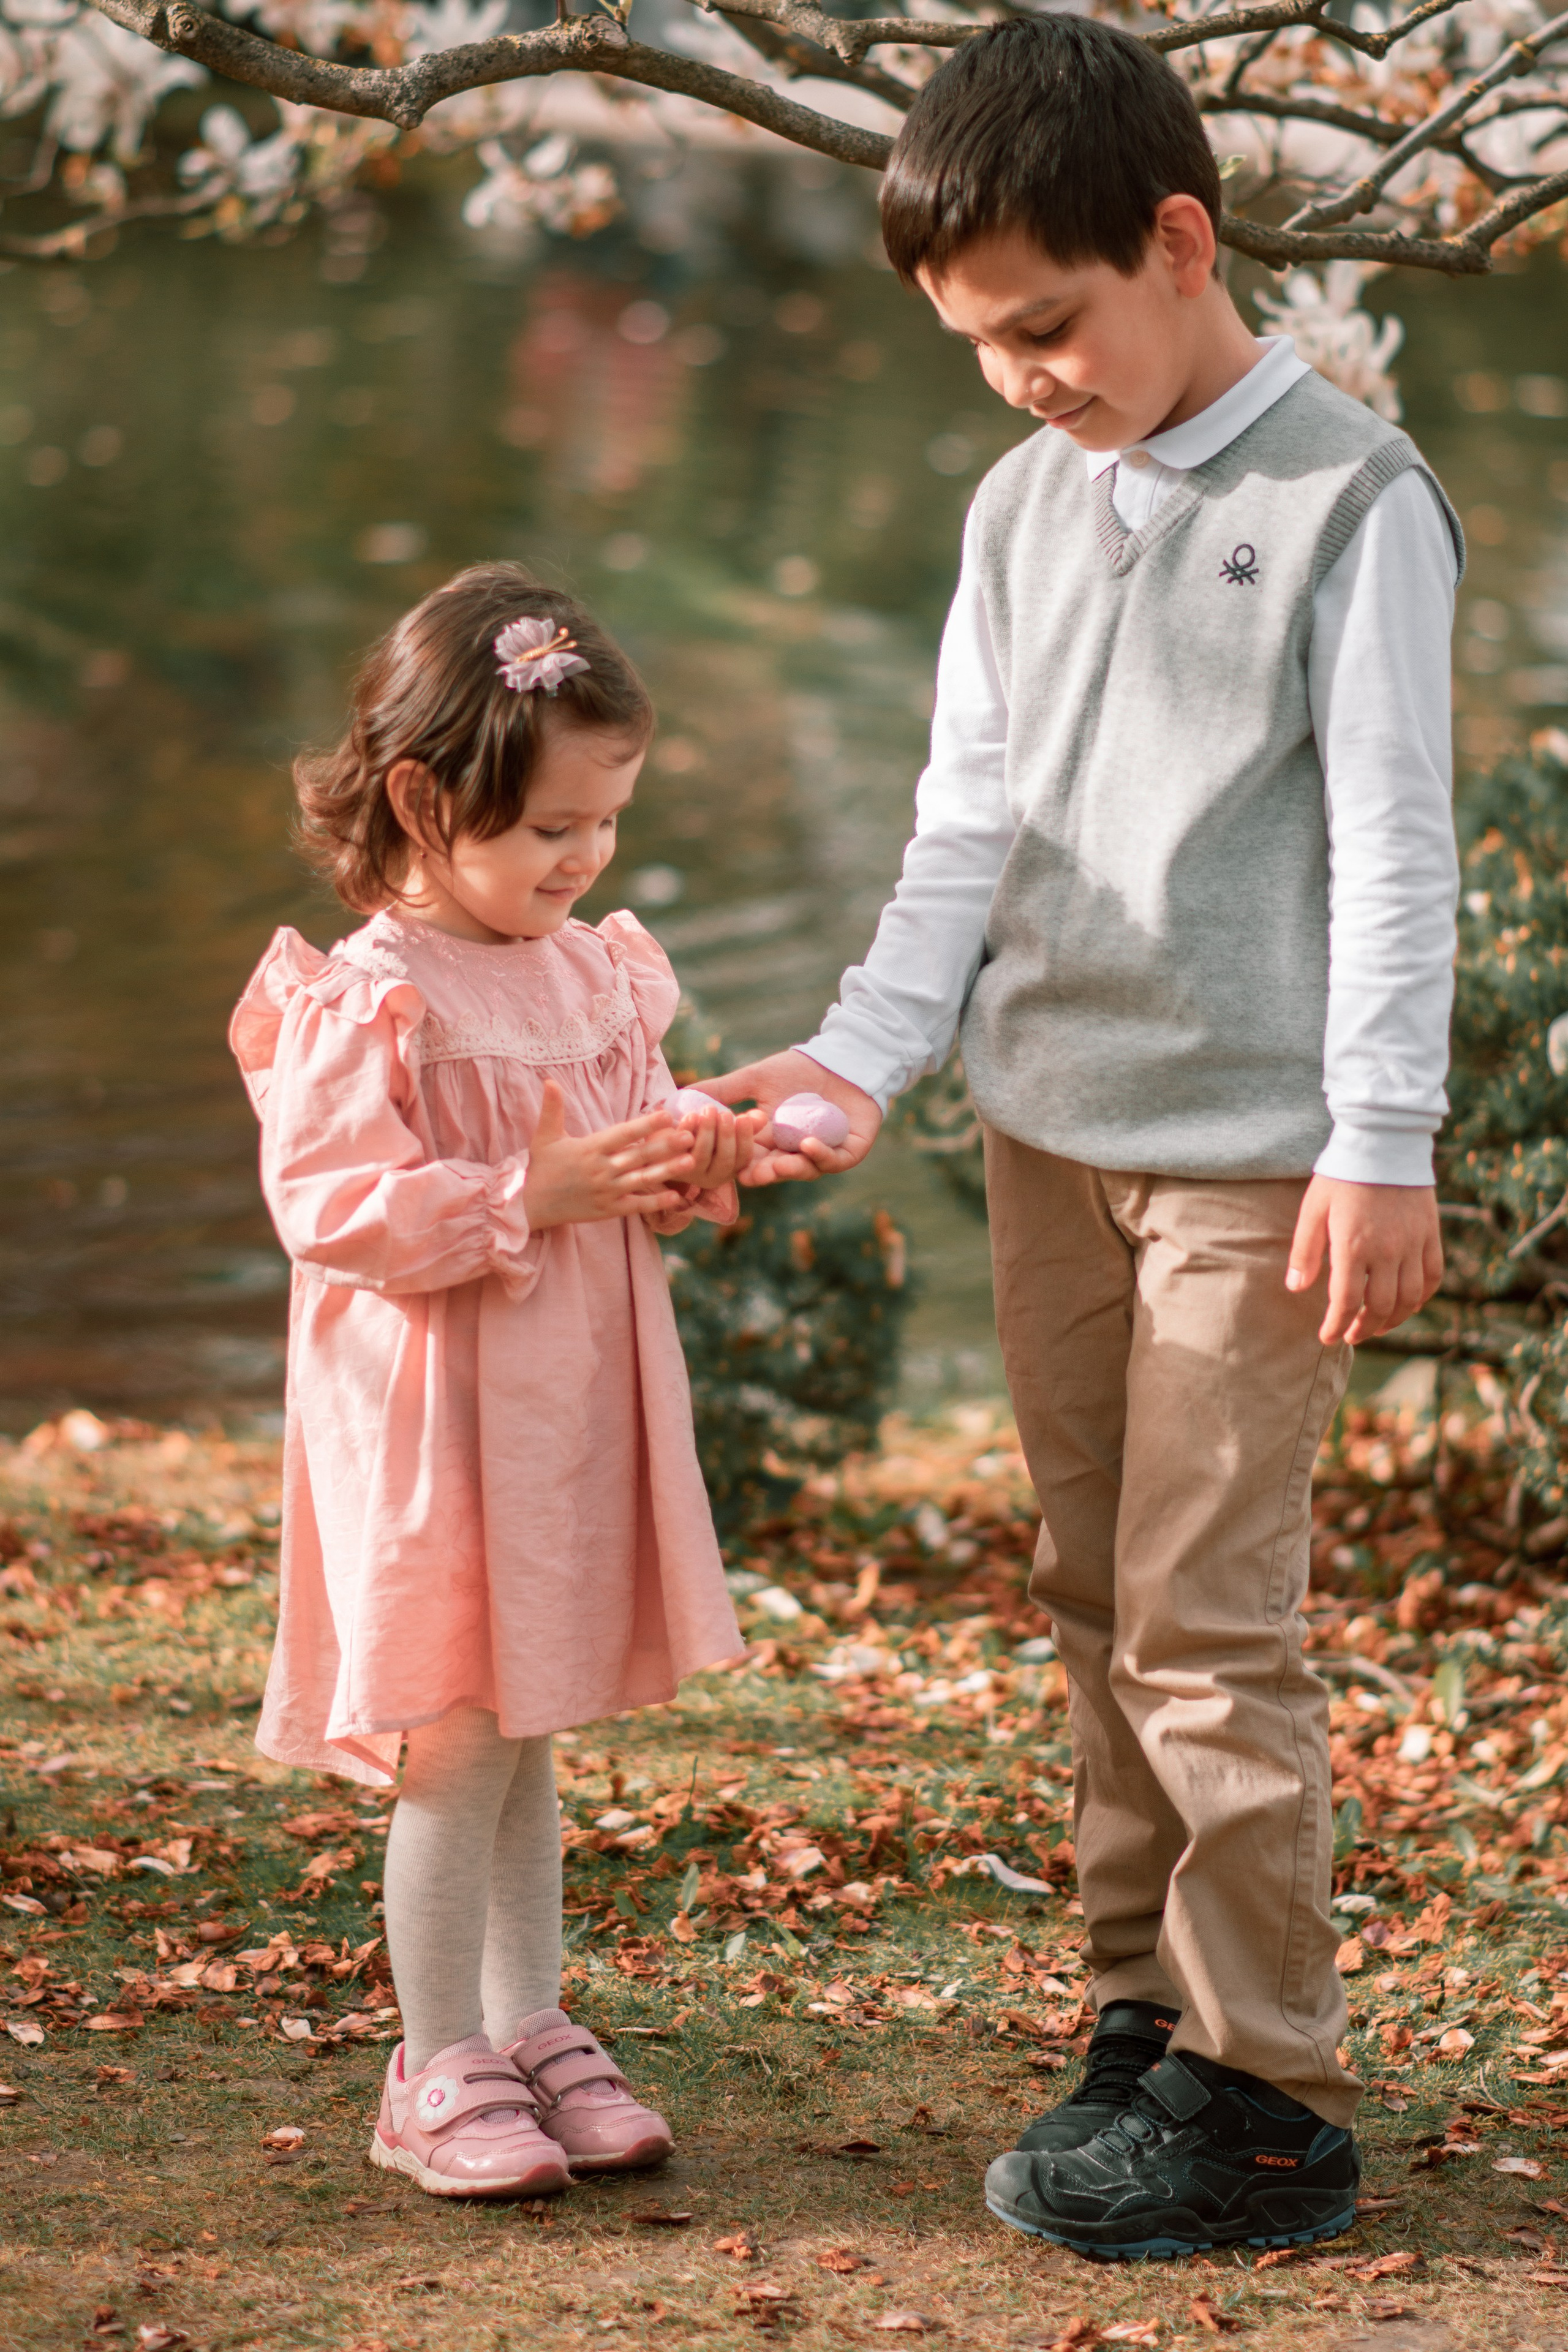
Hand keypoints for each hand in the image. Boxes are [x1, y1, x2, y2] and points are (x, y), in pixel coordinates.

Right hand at [522, 1081, 696, 1230]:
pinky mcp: (608, 1210)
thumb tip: (549, 1080)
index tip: (666, 1115)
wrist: (530, 1205)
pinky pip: (636, 1206)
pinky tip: (676, 1197)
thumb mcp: (544, 1136)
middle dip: (666, 1145)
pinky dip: (656, 1202)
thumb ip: (552, 1109)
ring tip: (691, 1162)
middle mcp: (601, 1170)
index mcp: (590, 1149)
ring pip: (642, 1179)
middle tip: (689, 1136)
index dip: (645, 1125)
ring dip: (668, 1170)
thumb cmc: (541, 1167)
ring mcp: (606, 1191)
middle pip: (639, 1156)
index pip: (623, 1134)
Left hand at [661, 1097, 763, 1200]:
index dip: (746, 1139)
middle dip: (727, 1135)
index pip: (744, 1158)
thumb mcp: (727, 1125)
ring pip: (702, 1156)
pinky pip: (681, 1150)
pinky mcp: (672, 1165)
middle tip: (725, 1113)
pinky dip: (688, 1131)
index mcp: (733, 1167)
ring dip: (707, 1131)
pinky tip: (692, 1115)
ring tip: (709, 1109)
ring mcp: (692, 1173)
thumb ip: (745, 1123)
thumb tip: (761, 1117)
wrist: (668, 1139)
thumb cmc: (705, 1128)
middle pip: (725, 1160)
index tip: (744, 1117)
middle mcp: (714, 1176)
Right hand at [697, 1050, 881, 1186]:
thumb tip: (676, 1098)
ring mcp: (822, 1155)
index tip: (722, 1161)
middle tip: (750, 1175)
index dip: (734, 1160)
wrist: (842, 1056)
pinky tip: (807, 1145)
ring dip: (788, 1169)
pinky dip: (820, 1155)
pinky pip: (834, 1161)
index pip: (747, 1157)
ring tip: (777, 1165)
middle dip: (762, 1173)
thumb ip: (721, 1090)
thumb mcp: (755, 1078)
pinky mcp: (849, 1152)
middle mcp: (792, 1152)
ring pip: (802, 1170)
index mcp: (768, 1140)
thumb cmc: (799, 1067)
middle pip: (773, 1170)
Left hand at [1286, 1176, 1442, 1344]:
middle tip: (1351, 1335)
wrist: (1383, 1141)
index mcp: (1353, 1246)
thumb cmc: (1342, 1174)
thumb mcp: (1313, 1209)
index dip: (1335, 1326)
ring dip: (1393, 1319)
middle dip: (1363, 1328)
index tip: (1328, 1337)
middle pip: (1380, 1307)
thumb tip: (1296, 1287)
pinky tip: (1407, 1304)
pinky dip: (1421, 1297)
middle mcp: (1387, 1251)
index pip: (1346, 1302)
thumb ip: (1305, 1251)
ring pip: (1409, 1298)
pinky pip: (1432, 1277)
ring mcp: (1413, 1244)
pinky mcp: (1431, 1234)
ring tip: (1376, 1326)